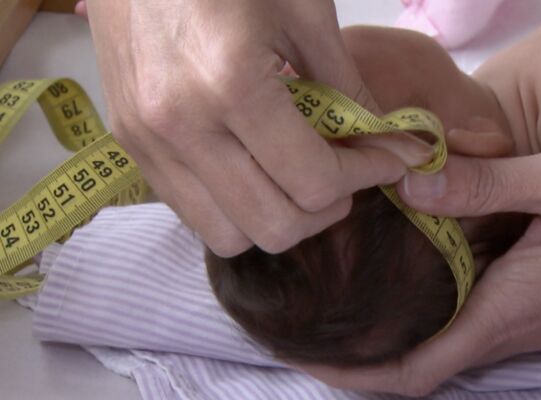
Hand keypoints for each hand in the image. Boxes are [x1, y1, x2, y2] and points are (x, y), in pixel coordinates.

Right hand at [82, 0, 431, 255]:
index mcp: (230, 86)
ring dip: (279, 217)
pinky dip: (236, 206)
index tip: (390, 155)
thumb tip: (389, 138)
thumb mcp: (303, 11)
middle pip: (273, 227)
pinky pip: (191, 210)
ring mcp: (146, 141)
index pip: (313, 181)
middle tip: (349, 171)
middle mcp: (180, 128)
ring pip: (228, 235)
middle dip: (327, 208)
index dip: (367, 175)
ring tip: (303, 175)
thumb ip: (347, 85)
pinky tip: (259, 166)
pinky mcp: (130, 143)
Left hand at [300, 139, 540, 395]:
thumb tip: (407, 183)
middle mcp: (522, 328)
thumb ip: (484, 185)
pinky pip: (485, 318)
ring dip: (402, 328)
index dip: (355, 376)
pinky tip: (427, 265)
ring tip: (352, 293)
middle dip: (366, 353)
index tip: (302, 357)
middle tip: (311, 316)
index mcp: (513, 309)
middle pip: (427, 364)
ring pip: (454, 340)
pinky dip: (442, 305)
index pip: (418, 371)